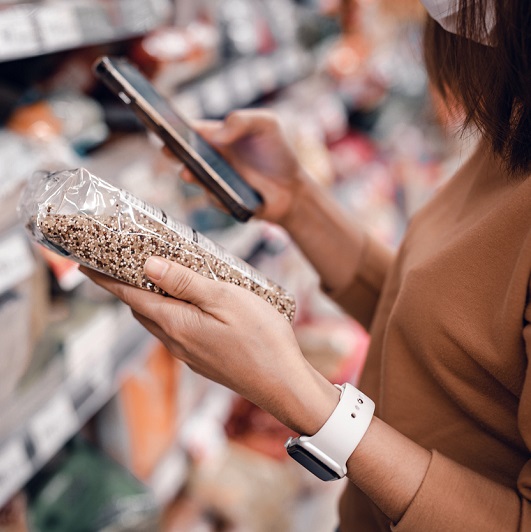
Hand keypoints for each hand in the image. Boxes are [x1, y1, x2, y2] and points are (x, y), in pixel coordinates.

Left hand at [81, 258, 338, 435]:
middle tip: (128, 263)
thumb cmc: (261, 338)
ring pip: (158, 322)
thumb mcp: (224, 299)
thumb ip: (184, 282)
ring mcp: (188, 354)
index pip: (129, 296)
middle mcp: (175, 342)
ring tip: (162, 279)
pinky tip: (192, 305)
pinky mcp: (202, 361)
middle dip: (128, 287)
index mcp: (175, 323)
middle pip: (141, 309)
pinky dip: (172, 314)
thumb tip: (147, 266)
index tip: (85, 265)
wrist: (282, 384)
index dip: (105, 279)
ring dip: (151, 300)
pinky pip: (176, 333)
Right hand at [173, 109, 310, 224]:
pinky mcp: (221, 200)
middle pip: (183, 153)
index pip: (190, 128)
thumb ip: (242, 120)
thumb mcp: (267, 125)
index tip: (160, 121)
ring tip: (188, 172)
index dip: (173, 125)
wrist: (293, 189)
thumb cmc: (278, 153)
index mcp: (216, 136)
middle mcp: (210, 158)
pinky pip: (213, 197)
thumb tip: (217, 134)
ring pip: (194, 177)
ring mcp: (213, 180)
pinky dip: (216, 195)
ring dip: (190, 175)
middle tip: (167, 148)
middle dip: (172, 150)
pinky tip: (223, 194)